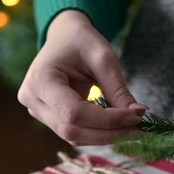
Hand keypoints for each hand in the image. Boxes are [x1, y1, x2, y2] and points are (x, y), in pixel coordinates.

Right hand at [18, 10, 145, 145]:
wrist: (64, 37)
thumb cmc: (81, 41)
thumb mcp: (103, 58)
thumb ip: (118, 89)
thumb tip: (137, 115)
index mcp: (40, 80)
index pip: (74, 113)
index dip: (106, 120)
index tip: (136, 116)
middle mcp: (33, 100)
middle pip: (72, 130)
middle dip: (109, 133)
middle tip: (140, 128)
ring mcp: (37, 111)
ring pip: (74, 136)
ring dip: (106, 137)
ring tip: (133, 129)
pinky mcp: (48, 118)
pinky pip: (74, 133)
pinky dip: (98, 133)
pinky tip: (119, 127)